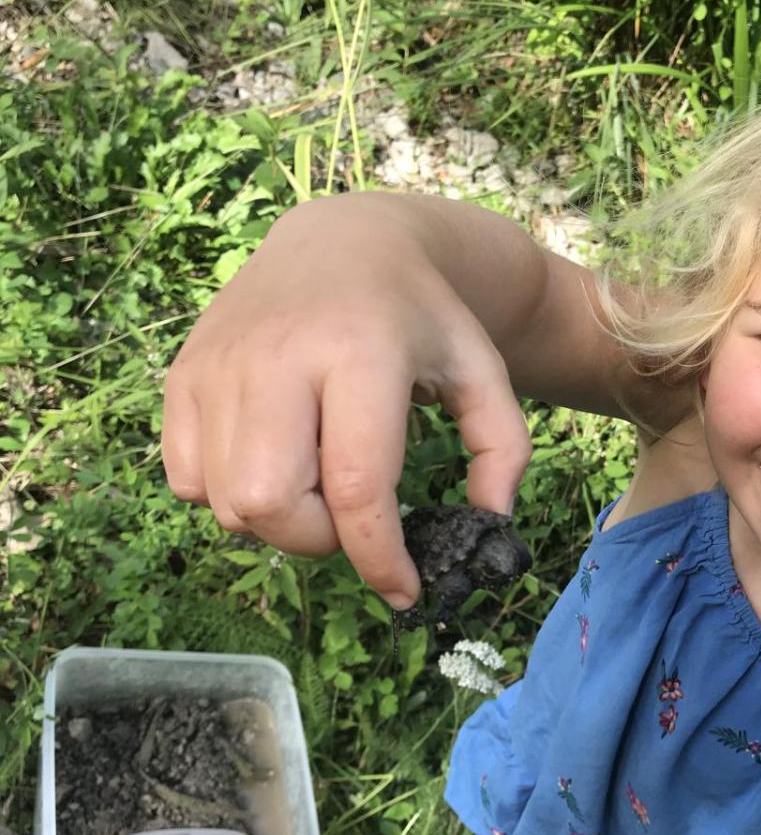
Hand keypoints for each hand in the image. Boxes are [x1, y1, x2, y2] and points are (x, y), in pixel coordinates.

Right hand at [161, 197, 531, 607]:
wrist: (344, 243)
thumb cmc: (420, 316)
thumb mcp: (482, 369)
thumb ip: (503, 448)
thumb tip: (491, 525)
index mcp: (361, 351)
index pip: (357, 484)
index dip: (379, 557)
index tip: (405, 591)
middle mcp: (278, 355)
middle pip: (273, 502)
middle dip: (319, 541)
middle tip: (352, 520)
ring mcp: (220, 364)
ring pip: (226, 501)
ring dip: (277, 524)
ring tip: (316, 490)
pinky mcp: (184, 373)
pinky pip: (187, 478)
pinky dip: (229, 497)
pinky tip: (273, 465)